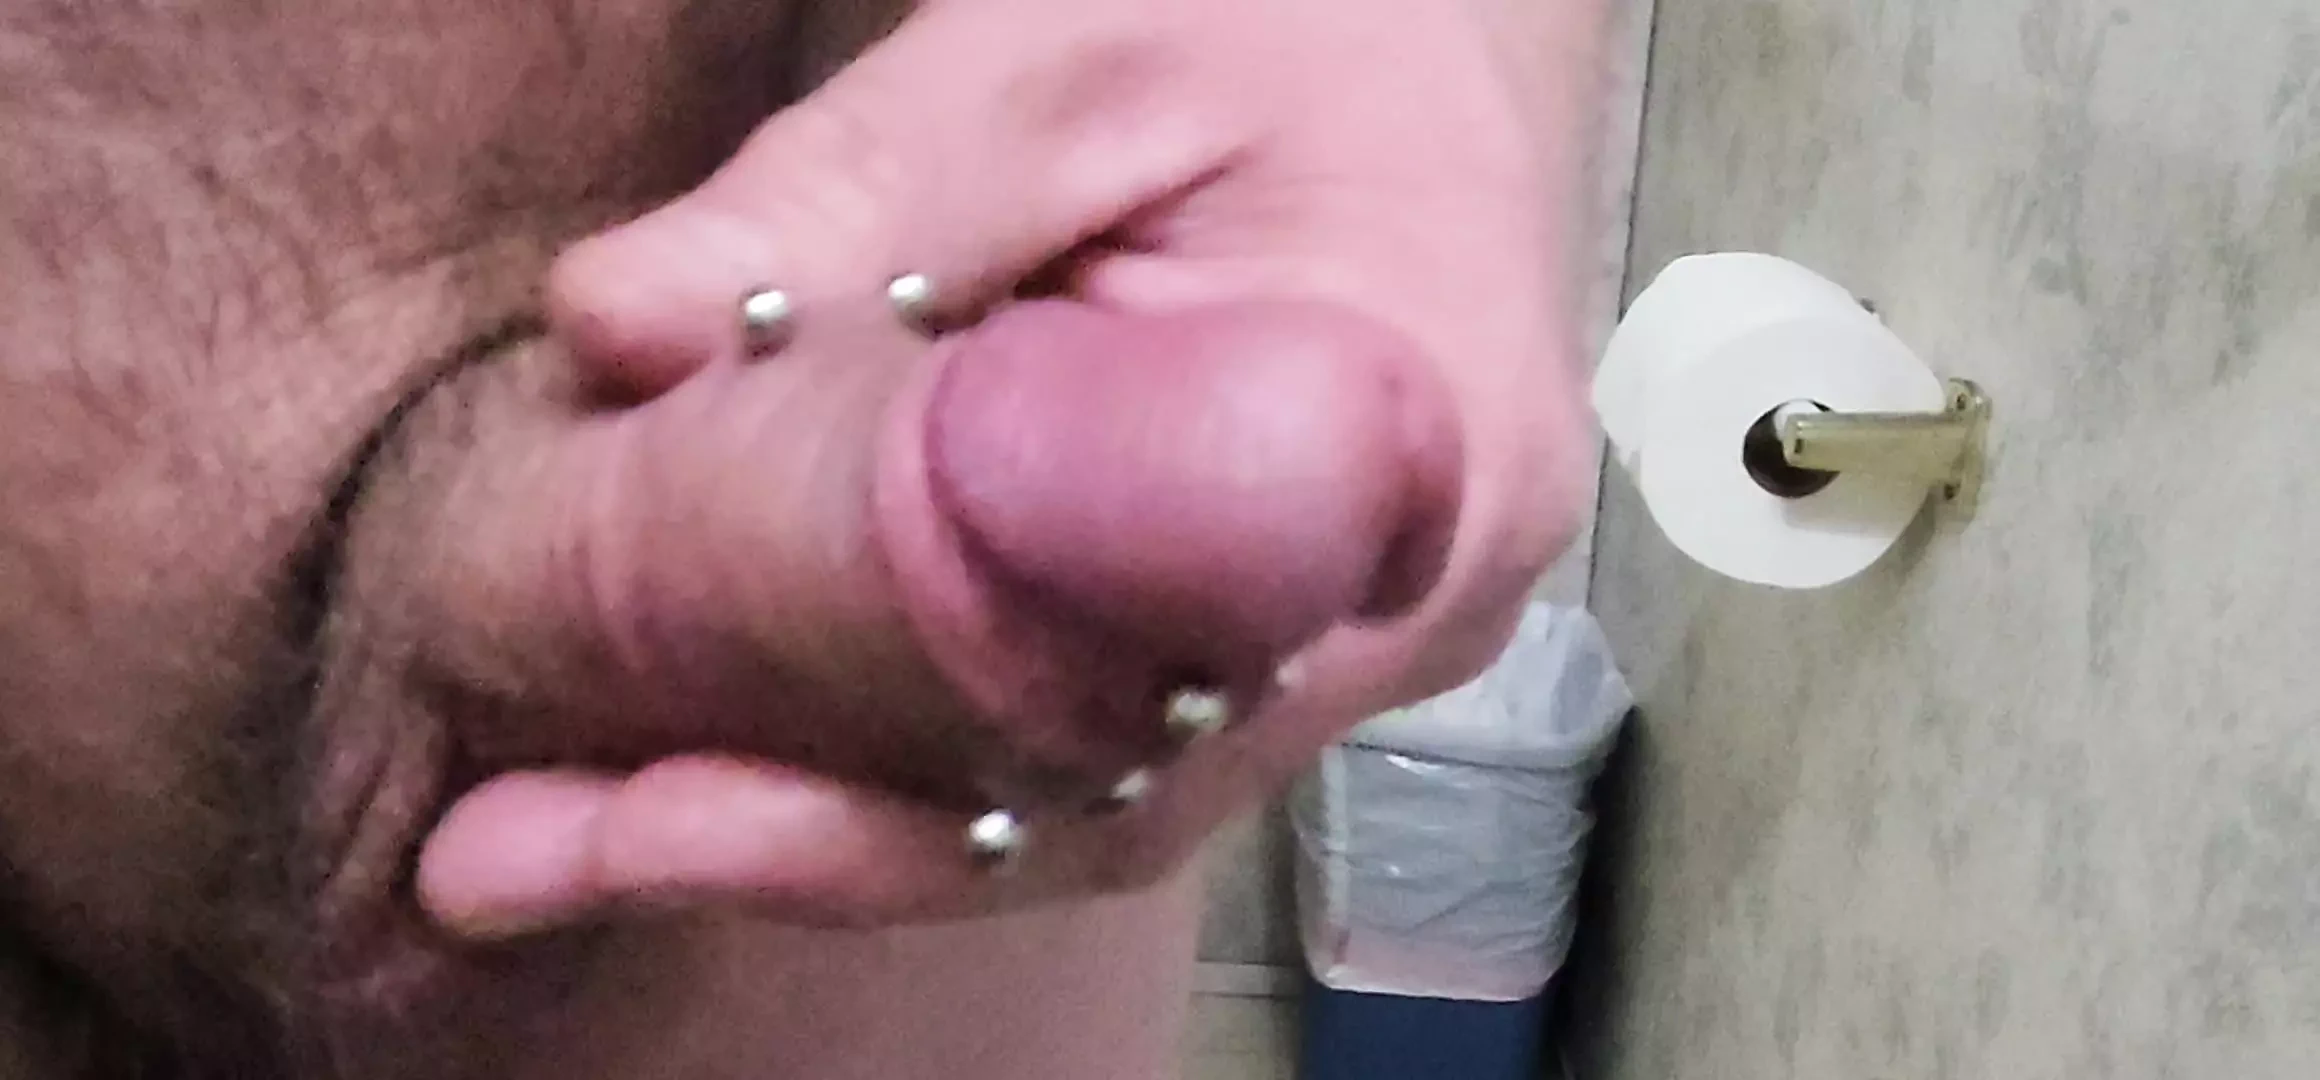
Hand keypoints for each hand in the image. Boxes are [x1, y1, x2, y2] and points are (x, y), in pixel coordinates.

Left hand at [410, 0, 1598, 937]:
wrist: (1428, 40)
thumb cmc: (1293, 21)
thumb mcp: (1066, 62)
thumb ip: (855, 184)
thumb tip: (615, 330)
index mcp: (1426, 464)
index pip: (1147, 720)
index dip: (898, 808)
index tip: (657, 810)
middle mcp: (1408, 604)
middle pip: (1097, 802)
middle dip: (807, 844)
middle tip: (527, 855)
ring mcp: (1351, 633)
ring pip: (1083, 793)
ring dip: (835, 818)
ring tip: (579, 823)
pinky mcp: (1273, 623)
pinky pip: (1092, 732)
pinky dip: (910, 753)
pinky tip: (735, 745)